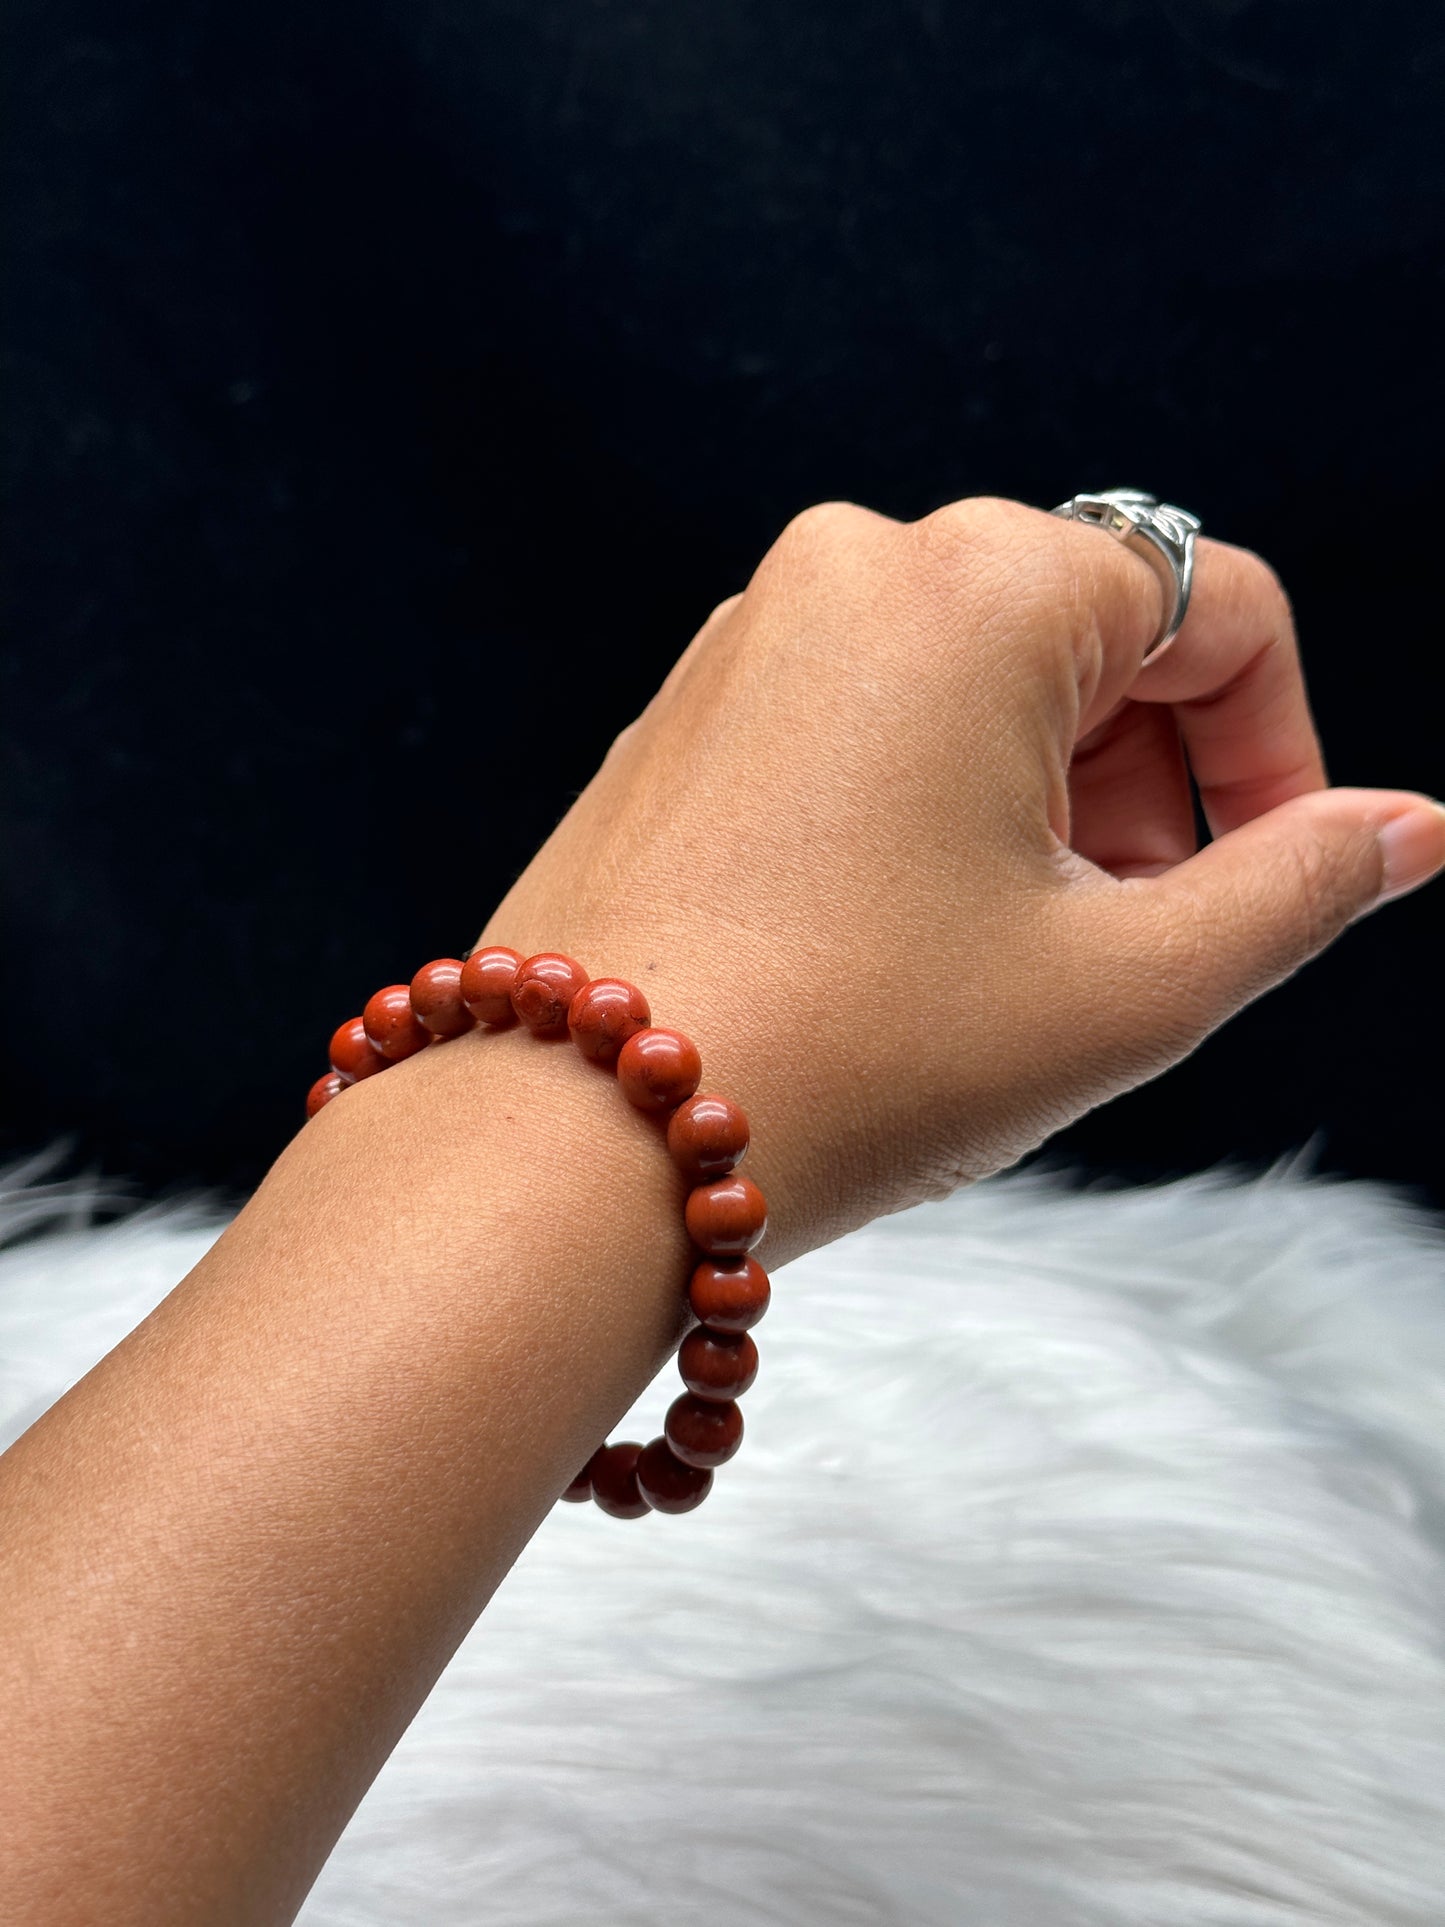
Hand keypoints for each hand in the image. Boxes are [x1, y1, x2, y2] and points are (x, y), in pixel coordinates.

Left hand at [478, 495, 1444, 1261]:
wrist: (577, 1134)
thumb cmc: (850, 1055)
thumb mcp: (1127, 986)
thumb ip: (1299, 887)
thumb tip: (1406, 828)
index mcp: (982, 583)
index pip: (1220, 606)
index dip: (1283, 751)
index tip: (1274, 877)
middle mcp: (854, 565)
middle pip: (1096, 633)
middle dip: (1159, 781)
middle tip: (1142, 934)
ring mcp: (751, 633)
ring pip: (976, 678)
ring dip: (1049, 799)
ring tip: (1022, 952)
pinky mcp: (686, 710)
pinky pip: (863, 714)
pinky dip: (932, 799)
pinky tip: (907, 937)